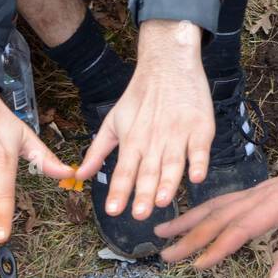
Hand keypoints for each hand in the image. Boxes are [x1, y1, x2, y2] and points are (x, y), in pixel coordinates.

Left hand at [74, 19, 211, 219]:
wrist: (167, 63)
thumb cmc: (139, 97)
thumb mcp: (112, 122)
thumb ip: (97, 152)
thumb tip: (79, 175)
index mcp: (132, 141)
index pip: (123, 171)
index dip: (119, 191)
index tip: (113, 210)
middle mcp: (153, 141)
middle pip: (148, 171)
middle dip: (143, 194)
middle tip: (139, 214)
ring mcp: (177, 134)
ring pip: (172, 163)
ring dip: (167, 183)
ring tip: (162, 201)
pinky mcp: (199, 127)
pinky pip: (199, 148)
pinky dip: (199, 162)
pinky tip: (197, 177)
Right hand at [157, 140, 277, 277]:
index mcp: (276, 207)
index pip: (240, 229)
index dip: (218, 248)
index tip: (198, 265)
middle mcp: (258, 197)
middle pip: (218, 218)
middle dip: (189, 238)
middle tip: (165, 256)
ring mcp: (252, 193)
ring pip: (213, 206)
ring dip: (186, 221)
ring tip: (160, 233)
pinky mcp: (252, 193)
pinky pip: (220, 202)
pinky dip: (199, 212)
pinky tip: (186, 221)